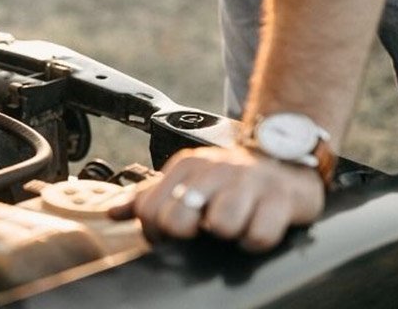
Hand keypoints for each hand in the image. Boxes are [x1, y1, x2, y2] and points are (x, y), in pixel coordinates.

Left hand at [109, 146, 324, 251]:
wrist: (284, 156)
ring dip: (228, 234)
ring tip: (236, 225)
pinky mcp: (280, 198)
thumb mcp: (187, 179)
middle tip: (203, 230)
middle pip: (178, 220)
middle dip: (188, 234)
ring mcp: (248, 183)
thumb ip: (149, 196)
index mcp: (187, 167)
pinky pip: (259, 235)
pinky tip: (256, 228)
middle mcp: (215, 171)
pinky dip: (256, 240)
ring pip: (222, 226)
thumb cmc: (230, 177)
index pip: (149, 209)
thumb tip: (112, 212)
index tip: (171, 233)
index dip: (155, 231)